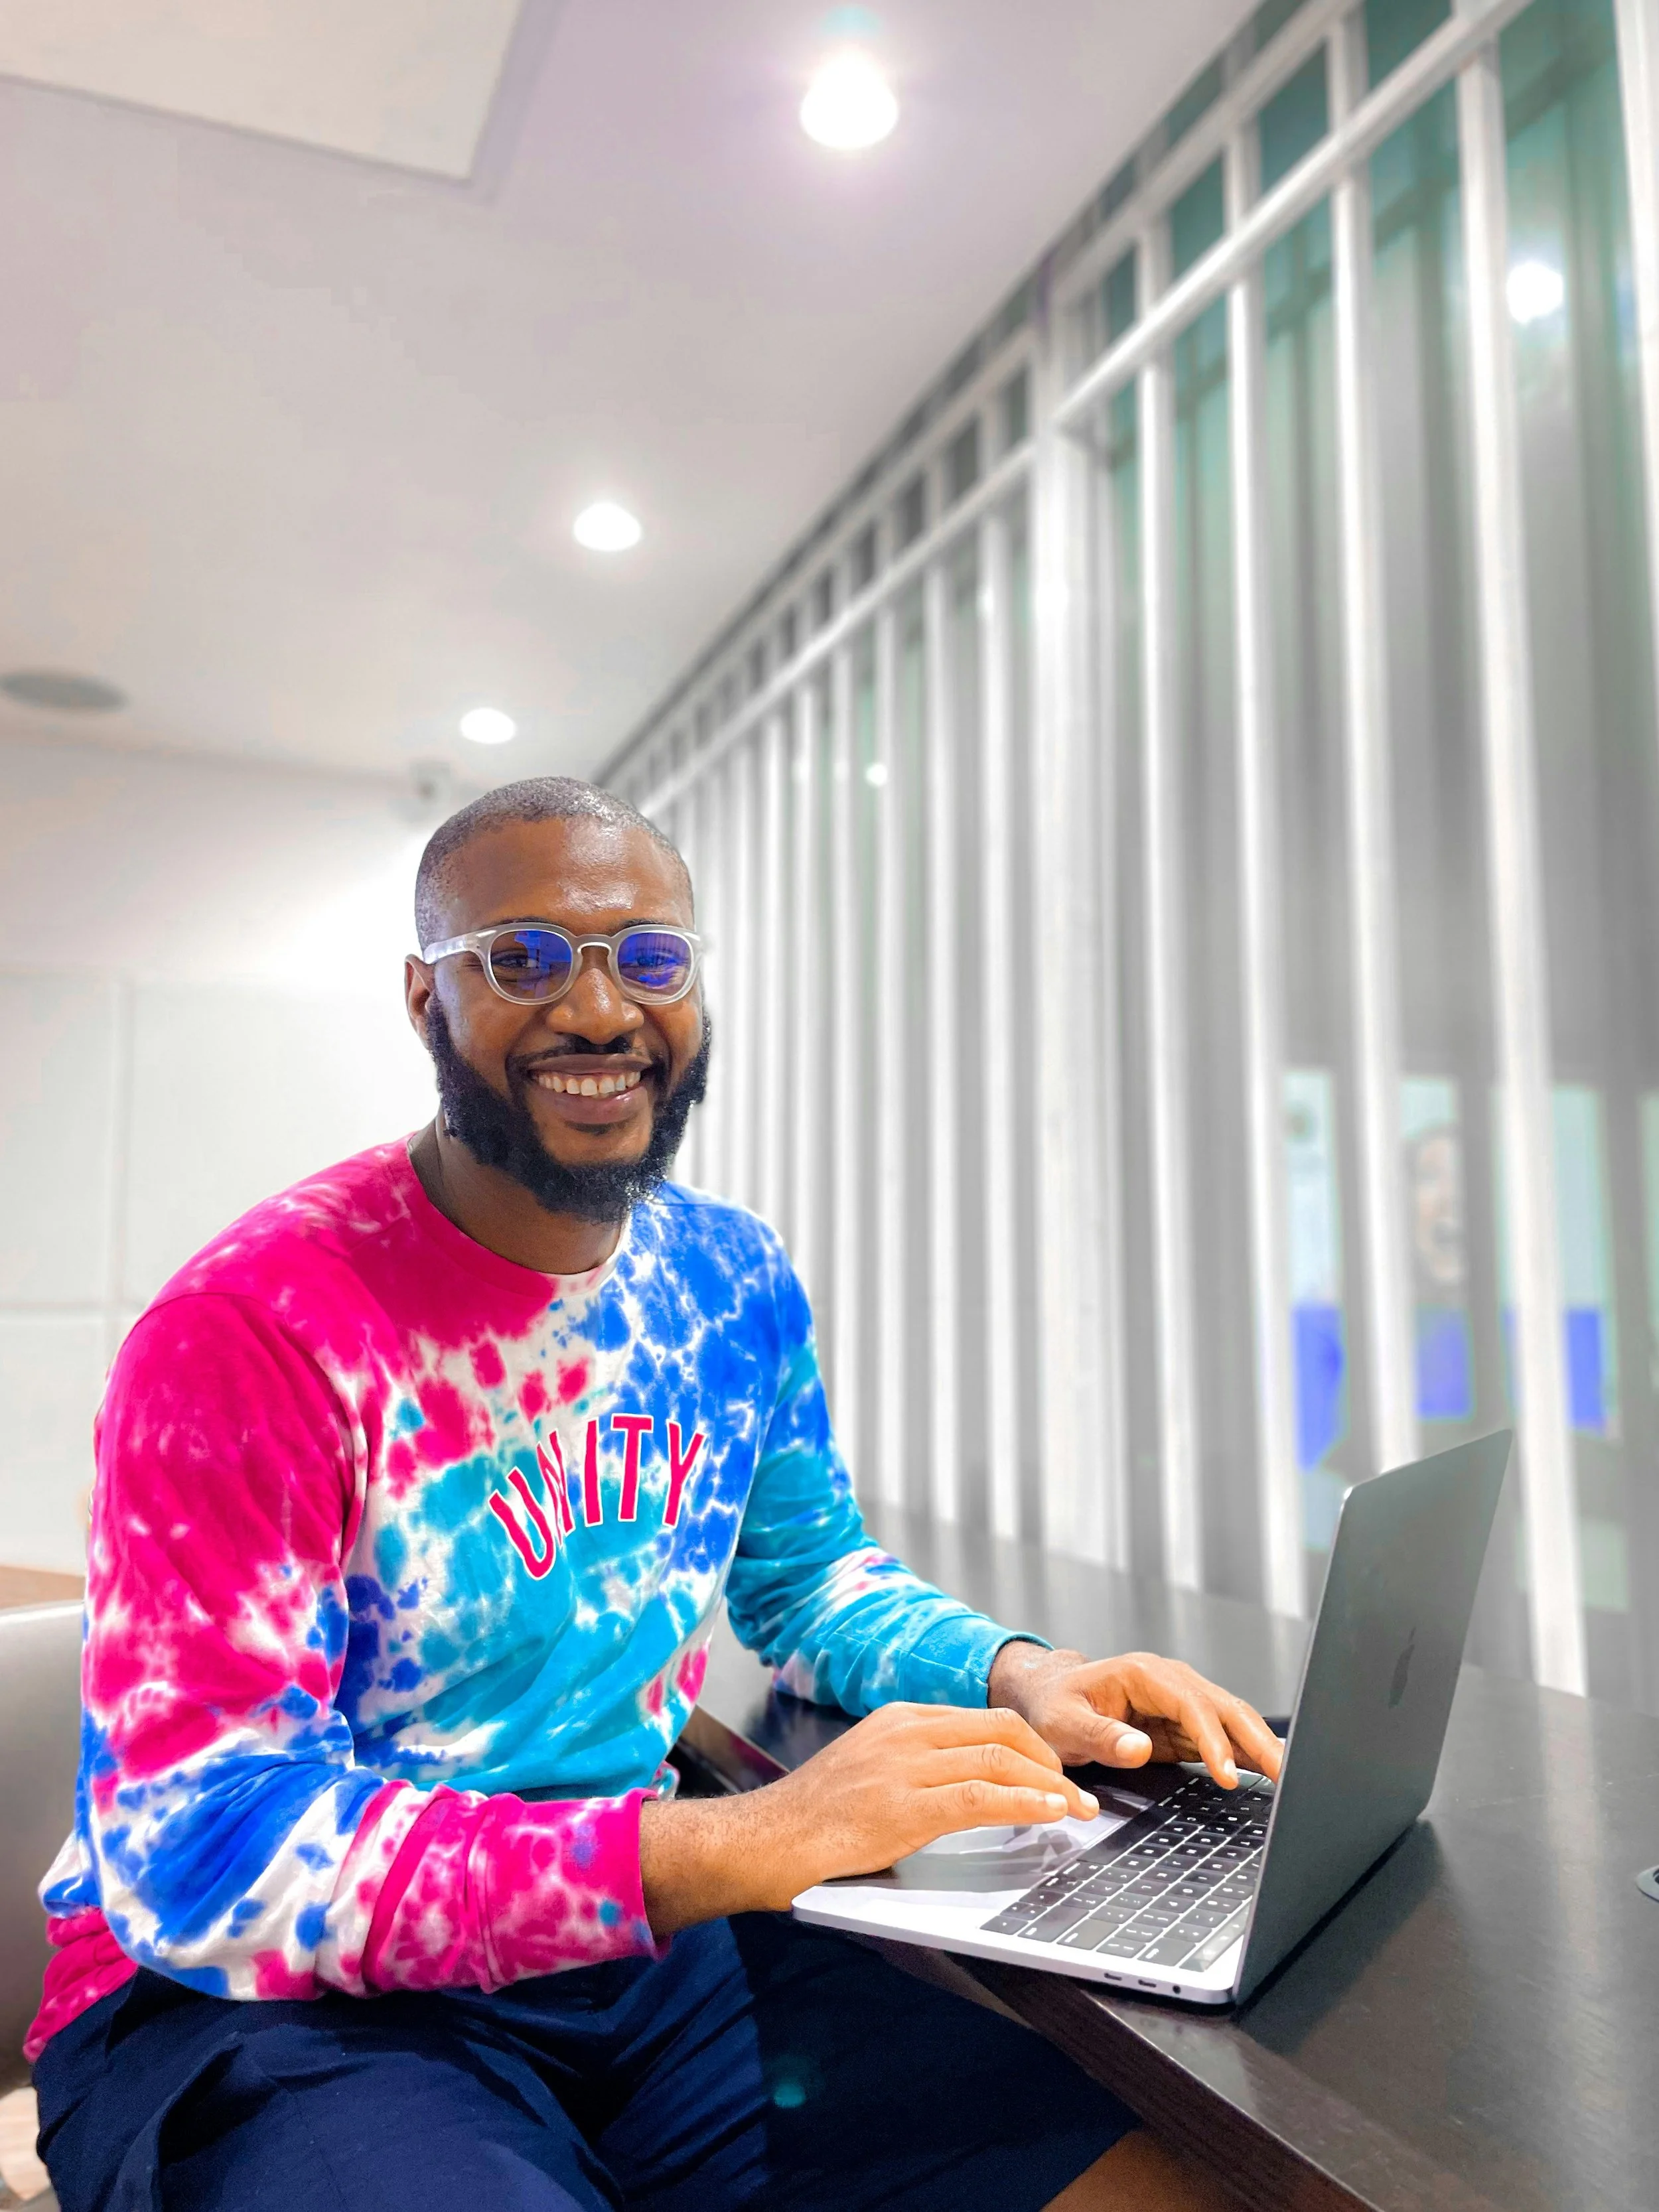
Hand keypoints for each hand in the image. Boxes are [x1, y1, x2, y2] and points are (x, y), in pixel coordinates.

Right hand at [640, 1702, 1100, 1934]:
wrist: (764, 1840)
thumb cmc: (811, 1819)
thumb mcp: (866, 1771)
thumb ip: (913, 1768)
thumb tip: (969, 1786)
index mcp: (897, 1719)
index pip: (982, 1719)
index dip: (1029, 1743)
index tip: (1055, 1770)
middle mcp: (904, 1731)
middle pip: (1001, 1730)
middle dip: (1049, 1759)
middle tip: (1076, 1793)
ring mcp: (904, 1766)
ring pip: (999, 1759)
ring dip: (1050, 1785)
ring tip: (1078, 1810)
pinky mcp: (904, 1806)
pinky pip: (982, 1798)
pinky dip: (1027, 1804)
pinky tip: (1051, 1815)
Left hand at [986, 1643, 1282, 1789]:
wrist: (1048, 1696)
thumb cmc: (1053, 1705)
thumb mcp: (1064, 1723)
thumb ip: (1100, 1736)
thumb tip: (1139, 1748)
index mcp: (1142, 1674)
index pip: (1191, 1705)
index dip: (1213, 1738)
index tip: (1228, 1774)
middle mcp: (1168, 1681)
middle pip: (1223, 1707)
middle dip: (1256, 1739)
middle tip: (1284, 1774)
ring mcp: (1179, 1701)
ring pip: (1230, 1720)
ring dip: (1259, 1746)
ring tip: (1288, 1776)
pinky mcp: (1181, 1724)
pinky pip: (1220, 1737)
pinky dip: (1244, 1752)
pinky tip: (1267, 1770)